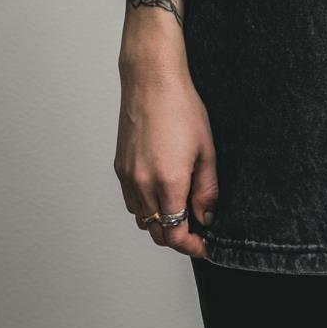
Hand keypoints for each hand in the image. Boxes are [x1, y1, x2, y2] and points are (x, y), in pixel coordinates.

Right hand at [114, 61, 218, 258]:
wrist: (152, 82)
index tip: (204, 245)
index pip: (175, 234)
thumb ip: (207, 189)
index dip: (191, 246)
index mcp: (168, 182)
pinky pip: (131, 201)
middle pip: (157, 233)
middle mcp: (143, 185)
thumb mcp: (206, 149)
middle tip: (197, 230)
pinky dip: (146, 207)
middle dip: (178, 238)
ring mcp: (128, 178)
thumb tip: (207, 216)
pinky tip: (161, 192)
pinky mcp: (119, 168)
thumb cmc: (181, 108)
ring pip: (142, 219)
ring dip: (161, 223)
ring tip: (181, 208)